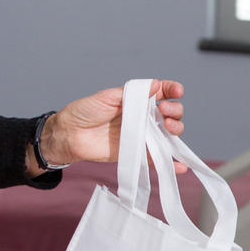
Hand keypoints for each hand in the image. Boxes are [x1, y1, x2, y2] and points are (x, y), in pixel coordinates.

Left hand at [38, 80, 183, 169]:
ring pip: (168, 134)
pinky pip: (157, 159)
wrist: (69, 134)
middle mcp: (142, 117)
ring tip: (169, 128)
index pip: (160, 93)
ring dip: (176, 131)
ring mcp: (141, 135)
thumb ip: (131, 93)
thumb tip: (156, 85)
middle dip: (174, 110)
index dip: (171, 90)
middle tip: (164, 111)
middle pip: (170, 113)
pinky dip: (171, 163)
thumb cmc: (85, 111)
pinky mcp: (137, 153)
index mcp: (136, 100)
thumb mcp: (107, 97)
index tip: (176, 91)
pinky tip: (180, 165)